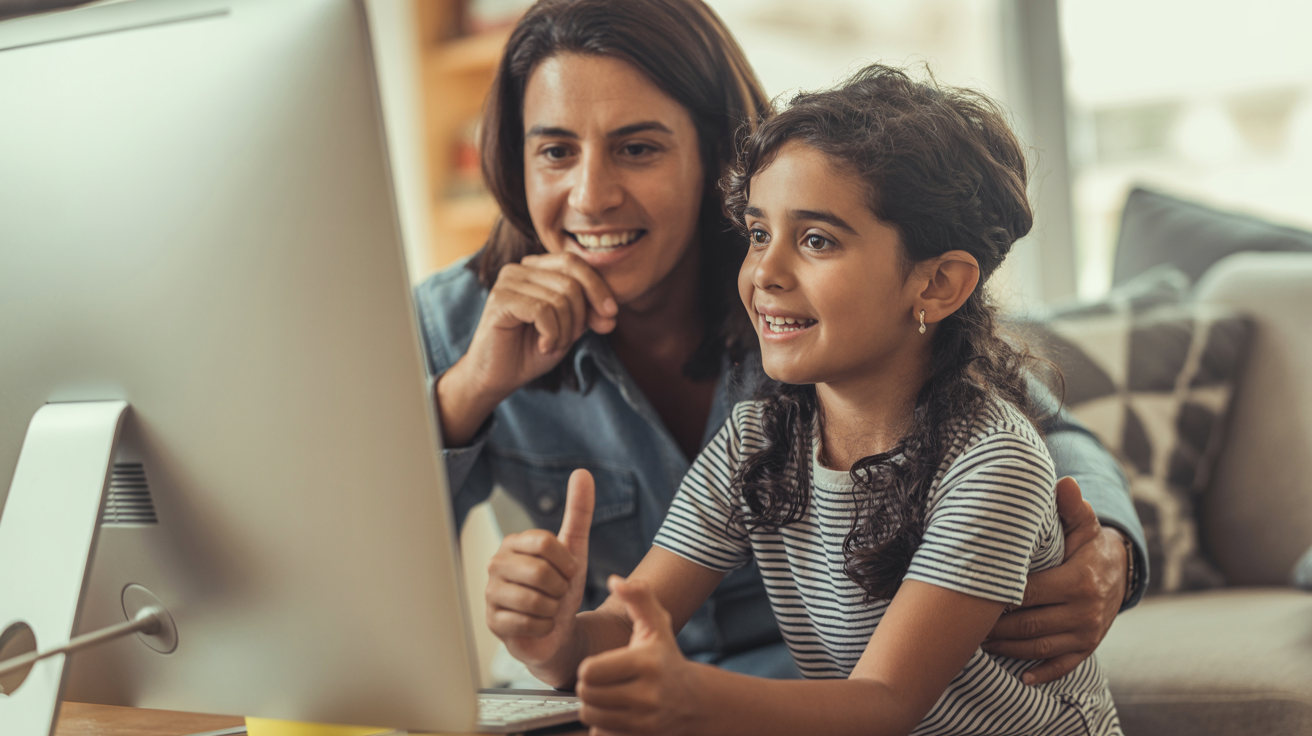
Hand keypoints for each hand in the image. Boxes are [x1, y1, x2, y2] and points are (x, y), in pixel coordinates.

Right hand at [437, 253, 617, 445]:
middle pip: (570, 281)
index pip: (574, 263)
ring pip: (559, 298)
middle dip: (580, 315)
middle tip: (570, 339)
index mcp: (536, 268)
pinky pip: (542, 311)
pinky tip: (543, 345)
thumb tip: (611, 313)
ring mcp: (508, 282)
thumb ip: (588, 314)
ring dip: (565, 330)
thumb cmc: (531, 350)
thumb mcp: (568, 329)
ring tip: (552, 344)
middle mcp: (520, 268)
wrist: (499, 377)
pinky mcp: (500, 299)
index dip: (598, 287)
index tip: (610, 315)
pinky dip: (551, 334)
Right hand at [486, 469, 594, 678]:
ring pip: (535, 600)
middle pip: (541, 572)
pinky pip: (529, 623)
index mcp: (514, 543)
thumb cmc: (561, 587)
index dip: (566, 562)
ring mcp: (490, 593)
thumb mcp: (575, 549)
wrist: (557, 631)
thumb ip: (578, 512)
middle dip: (560, 587)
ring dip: (553, 608)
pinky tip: (540, 624)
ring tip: (549, 608)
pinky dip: (544, 626)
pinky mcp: (492, 622)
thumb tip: (583, 473)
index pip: (545, 542)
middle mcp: (496, 564)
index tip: (568, 571)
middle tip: (558, 593)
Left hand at [576, 576, 700, 735]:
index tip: (601, 664)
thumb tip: (615, 580)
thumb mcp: (657, 624)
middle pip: (587, 694)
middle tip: (602, 680)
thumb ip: (638, 597)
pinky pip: (600, 734)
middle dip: (588, 686)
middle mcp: (648, 695)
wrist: (693, 701)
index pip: (590, 671)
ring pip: (590, 716)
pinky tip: (615, 713)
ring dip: (593, 706)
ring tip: (607, 696)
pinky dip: (602, 726)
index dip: (589, 667)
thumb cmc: (666, 657)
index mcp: (647, 663)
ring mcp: (645, 721)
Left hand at [982, 476, 1127, 684]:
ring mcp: (1087, 633)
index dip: (998, 595)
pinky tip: (1020, 677)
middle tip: (964, 623)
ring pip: (1039, 647)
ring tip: (978, 643)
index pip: (1028, 592)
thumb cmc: (1087, 544)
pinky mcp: (1088, 647)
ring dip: (1007, 649)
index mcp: (1079, 580)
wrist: (1120, 572)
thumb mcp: (1083, 524)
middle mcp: (1085, 611)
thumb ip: (1070, 506)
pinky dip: (1041, 674)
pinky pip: (1063, 665)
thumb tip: (1062, 481)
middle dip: (995, 627)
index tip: (971, 594)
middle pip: (1029, 624)